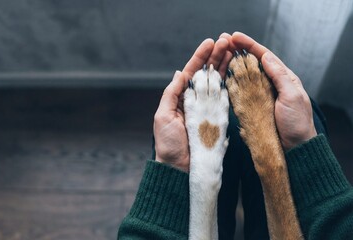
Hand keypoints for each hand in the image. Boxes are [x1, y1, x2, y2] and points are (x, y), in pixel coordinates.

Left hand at [154, 37, 231, 171]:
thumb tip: (179, 72)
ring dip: (225, 65)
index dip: (200, 57)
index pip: (192, 72)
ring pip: (218, 82)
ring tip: (234, 50)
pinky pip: (225, 99)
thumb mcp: (164, 115)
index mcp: (180, 98)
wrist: (179, 167)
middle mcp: (195, 100)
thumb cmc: (168, 143)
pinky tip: (237, 71)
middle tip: (227, 40)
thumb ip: (172, 93)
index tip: (210, 42)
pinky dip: (230, 85)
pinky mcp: (218, 118)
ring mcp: (207, 108)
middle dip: (216, 56)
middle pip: (207, 73)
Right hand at [228, 32, 316, 149]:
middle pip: (253, 62)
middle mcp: (271, 83)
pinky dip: (232, 81)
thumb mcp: (292, 96)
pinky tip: (222, 75)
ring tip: (219, 54)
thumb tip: (265, 56)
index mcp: (284, 78)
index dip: (249, 45)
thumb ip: (279, 76)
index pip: (265, 56)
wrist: (294, 147)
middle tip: (223, 42)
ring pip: (245, 74)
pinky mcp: (254, 106)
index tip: (235, 37)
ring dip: (232, 63)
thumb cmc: (297, 122)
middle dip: (238, 50)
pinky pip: (241, 90)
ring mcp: (262, 94)